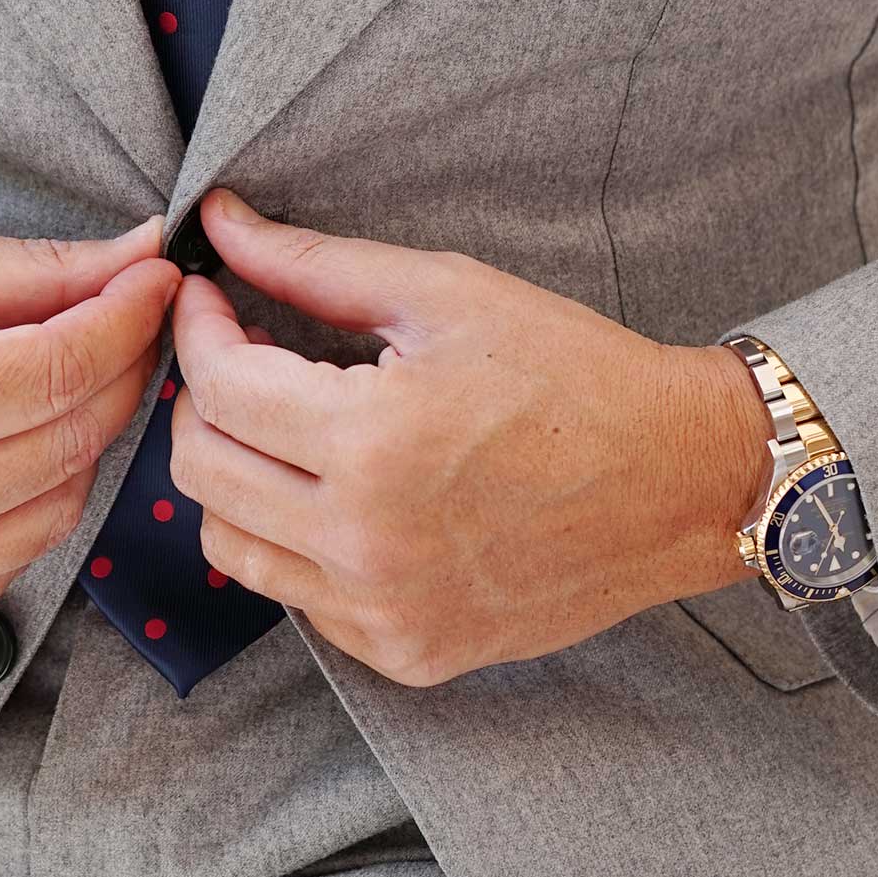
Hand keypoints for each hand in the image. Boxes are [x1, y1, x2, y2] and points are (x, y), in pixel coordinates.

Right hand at [0, 221, 176, 654]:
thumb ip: (24, 272)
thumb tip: (140, 254)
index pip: (58, 370)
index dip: (127, 317)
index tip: (159, 276)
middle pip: (71, 441)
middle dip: (120, 370)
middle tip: (132, 317)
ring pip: (59, 510)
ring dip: (82, 439)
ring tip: (63, 378)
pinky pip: (14, 562)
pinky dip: (31, 502)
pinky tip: (4, 450)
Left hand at [168, 191, 773, 686]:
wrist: (680, 482)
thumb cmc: (573, 372)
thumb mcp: (446, 293)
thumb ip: (315, 264)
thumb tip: (220, 222)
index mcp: (375, 441)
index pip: (219, 389)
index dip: (197, 331)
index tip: (210, 300)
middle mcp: (367, 542)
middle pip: (203, 472)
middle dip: (200, 400)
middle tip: (238, 357)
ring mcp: (384, 611)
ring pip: (230, 546)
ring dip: (233, 476)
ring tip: (281, 427)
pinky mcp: (407, 654)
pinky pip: (298, 597)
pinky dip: (294, 540)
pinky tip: (341, 492)